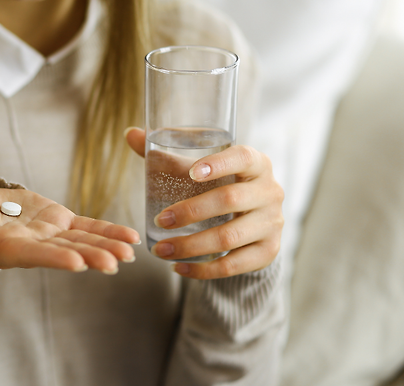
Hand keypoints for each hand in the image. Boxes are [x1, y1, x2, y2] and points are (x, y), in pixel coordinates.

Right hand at [0, 183, 139, 273]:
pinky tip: (130, 239)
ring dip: (106, 247)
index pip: (33, 255)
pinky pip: (87, 226)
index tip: (77, 263)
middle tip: (114, 263)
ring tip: (130, 253)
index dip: (54, 258)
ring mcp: (47, 235)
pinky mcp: (58, 221)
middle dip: (90, 256)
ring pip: (81, 241)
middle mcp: (31, 246)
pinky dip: (108, 231)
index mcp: (4, 248)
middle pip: (64, 252)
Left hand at [125, 127, 283, 278]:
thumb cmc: (221, 185)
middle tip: (159, 221)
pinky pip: (234, 265)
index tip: (192, 172)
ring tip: (161, 250)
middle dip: (190, 212)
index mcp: (256, 163)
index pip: (242, 158)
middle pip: (230, 200)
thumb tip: (130, 134)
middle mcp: (270, 191)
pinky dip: (204, 270)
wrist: (254, 220)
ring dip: (191, 246)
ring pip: (230, 237)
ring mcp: (272, 223)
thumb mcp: (201, 170)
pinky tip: (179, 268)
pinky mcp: (268, 251)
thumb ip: (168, 156)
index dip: (219, 164)